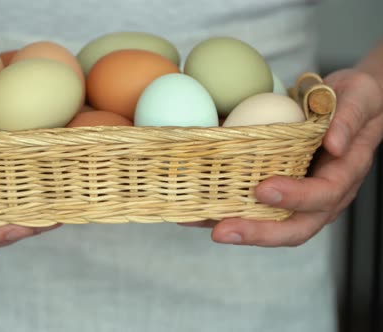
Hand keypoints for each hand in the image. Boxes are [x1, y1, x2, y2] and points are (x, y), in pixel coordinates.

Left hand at [181, 69, 382, 246]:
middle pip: (294, 228)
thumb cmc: (356, 98)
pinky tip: (194, 207)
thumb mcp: (359, 95)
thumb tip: (334, 144)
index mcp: (345, 175)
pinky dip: (223, 211)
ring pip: (270, 226)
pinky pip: (253, 209)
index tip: (262, 189)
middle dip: (257, 233)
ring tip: (194, 221)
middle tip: (221, 230)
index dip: (294, 197)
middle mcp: (322, 196)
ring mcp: (299, 199)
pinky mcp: (278, 194)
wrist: (346, 103)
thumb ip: (349, 117)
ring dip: (233, 227)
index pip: (322, 195)